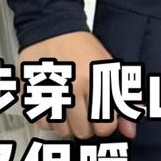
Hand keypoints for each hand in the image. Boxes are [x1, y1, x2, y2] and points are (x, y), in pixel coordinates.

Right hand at [18, 31, 136, 140]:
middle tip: (84, 108)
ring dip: (66, 123)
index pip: (105, 126)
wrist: (51, 28)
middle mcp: (72, 87)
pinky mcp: (30, 92)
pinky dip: (48, 118)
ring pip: (62, 131)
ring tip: (68, 105)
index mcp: (96, 80)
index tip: (102, 114)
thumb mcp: (111, 70)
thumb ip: (125, 102)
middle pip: (83, 132)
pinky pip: (41, 122)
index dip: (105, 123)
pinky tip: (53, 104)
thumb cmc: (81, 48)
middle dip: (86, 124)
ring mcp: (49, 91)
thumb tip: (130, 131)